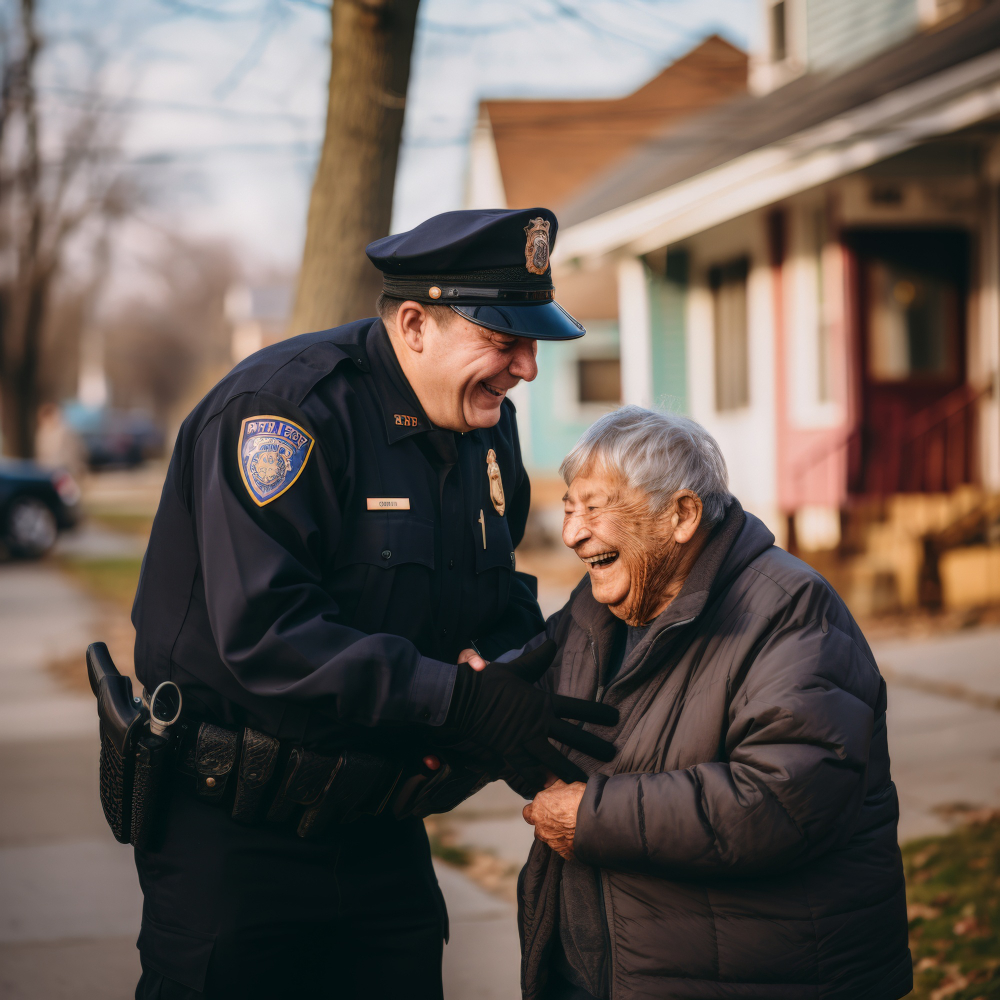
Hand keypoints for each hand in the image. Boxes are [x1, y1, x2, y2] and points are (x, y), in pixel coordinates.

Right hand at [431, 640, 618, 792]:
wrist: (463, 698)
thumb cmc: (488, 681)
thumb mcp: (516, 669)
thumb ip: (536, 660)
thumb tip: (552, 643)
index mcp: (542, 702)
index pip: (577, 707)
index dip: (597, 713)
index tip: (615, 718)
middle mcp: (537, 722)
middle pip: (572, 736)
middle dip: (593, 746)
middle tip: (612, 754)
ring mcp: (523, 739)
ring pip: (553, 759)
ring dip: (569, 770)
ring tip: (585, 780)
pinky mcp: (508, 751)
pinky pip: (525, 769)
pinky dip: (535, 779)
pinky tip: (545, 788)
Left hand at [523, 779, 585, 859]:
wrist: (594, 817)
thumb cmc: (579, 798)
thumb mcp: (563, 784)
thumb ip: (551, 784)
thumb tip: (546, 778)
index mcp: (538, 810)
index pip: (527, 813)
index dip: (535, 810)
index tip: (543, 809)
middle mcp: (541, 827)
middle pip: (538, 828)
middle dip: (545, 824)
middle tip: (559, 818)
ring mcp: (551, 841)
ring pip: (549, 839)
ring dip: (556, 834)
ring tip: (570, 827)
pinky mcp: (563, 852)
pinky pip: (563, 849)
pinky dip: (567, 844)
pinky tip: (576, 837)